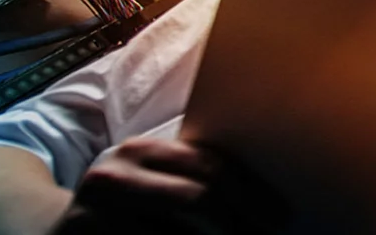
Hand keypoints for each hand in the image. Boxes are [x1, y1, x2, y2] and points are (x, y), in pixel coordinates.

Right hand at [49, 137, 285, 234]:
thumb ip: (196, 181)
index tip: (282, 219)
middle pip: (197, 199)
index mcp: (139, 151)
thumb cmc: (127, 210)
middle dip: (240, 224)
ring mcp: (93, 215)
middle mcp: (113, 176)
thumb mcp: (154, 184)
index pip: (209, 166)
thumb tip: (268, 205)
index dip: (252, 195)